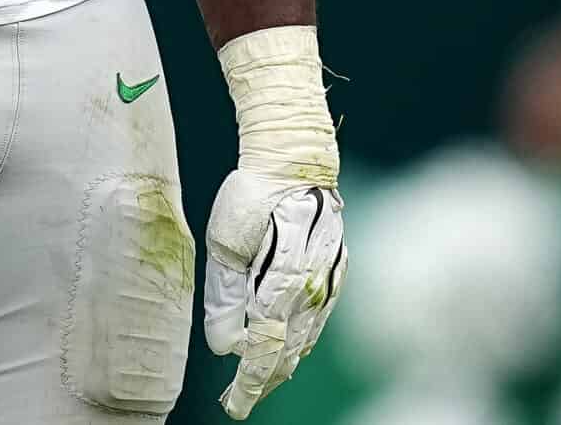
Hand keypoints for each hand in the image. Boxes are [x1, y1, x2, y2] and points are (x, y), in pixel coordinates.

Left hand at [202, 171, 344, 418]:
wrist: (296, 160)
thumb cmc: (254, 196)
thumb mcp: (225, 244)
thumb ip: (224, 299)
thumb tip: (224, 346)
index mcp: (280, 284)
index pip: (264, 350)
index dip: (249, 383)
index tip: (235, 404)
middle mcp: (311, 290)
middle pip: (289, 352)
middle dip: (265, 380)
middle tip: (241, 397)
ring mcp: (328, 281)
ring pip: (307, 338)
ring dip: (284, 361)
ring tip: (261, 377)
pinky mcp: (336, 269)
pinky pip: (320, 317)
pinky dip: (302, 337)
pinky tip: (290, 341)